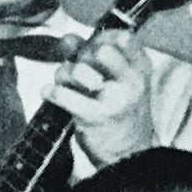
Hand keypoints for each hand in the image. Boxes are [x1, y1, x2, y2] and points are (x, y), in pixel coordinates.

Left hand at [56, 29, 156, 163]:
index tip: (93, 50)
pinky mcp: (94, 116)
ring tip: (66, 86)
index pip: (122, 37)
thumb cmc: (118, 111)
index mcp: (141, 69)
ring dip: (63, 75)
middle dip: (81, 57)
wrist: (127, 155)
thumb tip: (67, 39)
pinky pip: (63, 94)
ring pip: (75, 70)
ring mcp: (114, 99)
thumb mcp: (117, 80)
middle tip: (80, 73)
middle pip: (96, 50)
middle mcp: (132, 81)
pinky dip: (52, 92)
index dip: (101, 39)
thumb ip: (92, 54)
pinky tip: (49, 93)